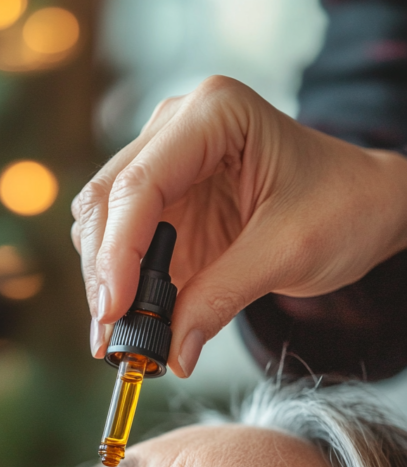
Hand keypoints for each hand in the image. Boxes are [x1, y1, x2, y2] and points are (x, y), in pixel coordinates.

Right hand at [71, 76, 406, 376]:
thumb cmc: (343, 206)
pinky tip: (137, 318)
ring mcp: (166, 161)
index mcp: (215, 114)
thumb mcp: (288, 253)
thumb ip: (222, 298)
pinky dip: (121, 282)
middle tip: (112, 337)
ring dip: (104, 279)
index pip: (141, 183)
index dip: (118, 252)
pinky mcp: (165, 199)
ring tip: (125, 336)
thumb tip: (173, 353)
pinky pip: (122, 242)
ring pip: (102, 221)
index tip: (114, 311)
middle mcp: (178, 128)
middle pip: (107, 200)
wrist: (364, 205)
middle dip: (103, 271)